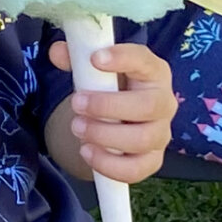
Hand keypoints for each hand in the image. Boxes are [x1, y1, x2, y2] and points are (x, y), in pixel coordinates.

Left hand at [49, 36, 174, 185]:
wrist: (117, 121)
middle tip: (77, 104)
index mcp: (153, 72)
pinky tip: (86, 151)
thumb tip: (58, 52)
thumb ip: (77, 59)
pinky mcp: (151, 160)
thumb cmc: (109, 89)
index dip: (122, 58)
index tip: (95, 59)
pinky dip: (108, 164)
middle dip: (107, 106)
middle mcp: (163, 102)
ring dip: (105, 135)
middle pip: (148, 106)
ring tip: (77, 127)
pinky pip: (136, 169)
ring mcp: (160, 134)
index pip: (145, 60)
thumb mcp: (94, 70)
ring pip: (142, 139)